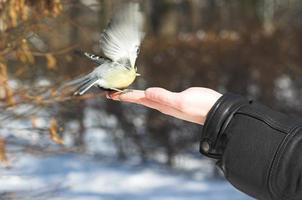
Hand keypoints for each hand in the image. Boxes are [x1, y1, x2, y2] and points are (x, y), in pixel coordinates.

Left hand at [107, 87, 221, 124]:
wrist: (216, 110)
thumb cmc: (201, 107)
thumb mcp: (182, 101)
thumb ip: (165, 98)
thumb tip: (147, 92)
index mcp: (162, 105)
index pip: (139, 99)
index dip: (125, 96)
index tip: (110, 94)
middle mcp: (163, 105)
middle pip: (140, 99)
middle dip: (126, 96)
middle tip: (112, 93)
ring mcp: (169, 103)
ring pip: (147, 98)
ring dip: (135, 95)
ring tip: (125, 92)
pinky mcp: (176, 99)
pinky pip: (157, 96)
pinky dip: (149, 93)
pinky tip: (148, 93)